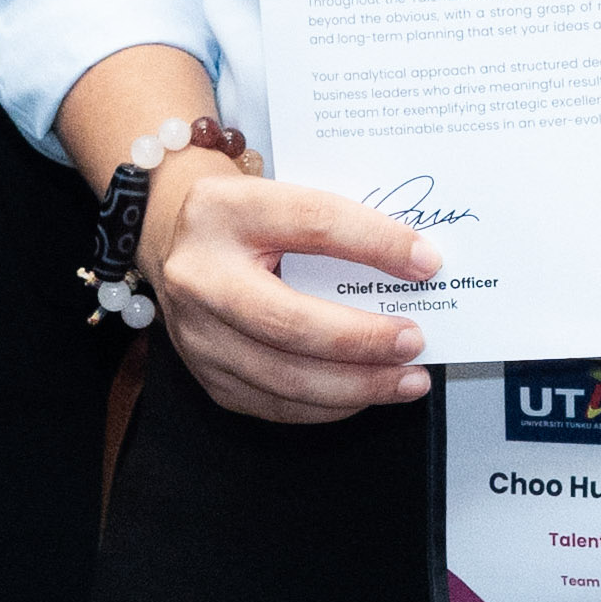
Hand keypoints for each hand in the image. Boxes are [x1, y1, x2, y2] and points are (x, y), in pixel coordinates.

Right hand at [147, 150, 443, 422]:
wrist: (172, 236)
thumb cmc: (245, 216)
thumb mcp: (280, 196)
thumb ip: (337, 226)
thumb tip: (416, 266)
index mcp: (224, 210)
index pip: (312, 222)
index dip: (375, 244)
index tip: (427, 263)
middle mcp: (199, 275)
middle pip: (289, 321)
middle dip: (362, 340)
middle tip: (415, 342)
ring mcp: (196, 333)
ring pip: (284, 377)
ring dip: (356, 385)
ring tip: (408, 380)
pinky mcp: (205, 374)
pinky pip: (275, 403)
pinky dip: (329, 405)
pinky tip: (366, 392)